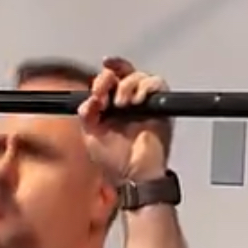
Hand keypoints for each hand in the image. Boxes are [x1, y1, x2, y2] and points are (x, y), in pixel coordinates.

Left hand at [78, 56, 172, 183]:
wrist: (134, 175)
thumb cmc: (115, 161)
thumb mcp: (91, 136)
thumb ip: (87, 115)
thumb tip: (88, 100)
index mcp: (111, 106)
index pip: (109, 81)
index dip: (103, 76)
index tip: (97, 84)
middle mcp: (128, 101)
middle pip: (123, 72)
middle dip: (111, 76)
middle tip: (103, 90)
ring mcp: (145, 102)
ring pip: (139, 76)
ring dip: (126, 85)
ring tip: (121, 103)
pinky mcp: (160, 105)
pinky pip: (157, 84)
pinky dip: (146, 87)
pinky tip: (136, 101)